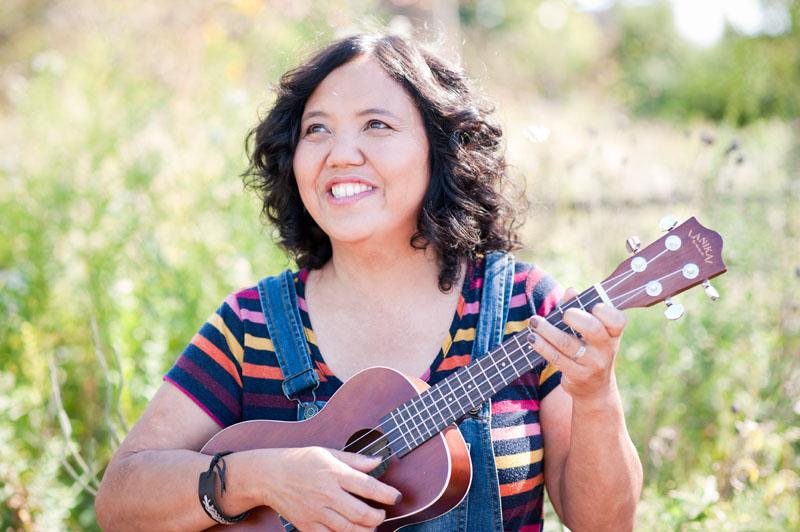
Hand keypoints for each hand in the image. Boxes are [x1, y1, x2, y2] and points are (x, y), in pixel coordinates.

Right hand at [260, 446, 401, 531]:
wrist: (270, 476)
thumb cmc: (301, 461)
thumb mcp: (328, 452)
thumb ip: (355, 459)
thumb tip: (378, 460)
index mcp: (333, 472)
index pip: (367, 486)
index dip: (387, 494)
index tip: (397, 497)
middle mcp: (326, 494)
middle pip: (361, 513)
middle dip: (378, 517)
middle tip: (382, 513)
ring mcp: (316, 512)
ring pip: (349, 530)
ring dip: (366, 530)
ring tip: (371, 525)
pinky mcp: (307, 526)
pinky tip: (351, 531)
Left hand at [527, 288, 626, 404]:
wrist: (595, 388)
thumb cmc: (590, 348)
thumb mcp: (592, 329)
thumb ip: (580, 307)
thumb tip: (571, 291)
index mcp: (613, 333)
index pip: (616, 320)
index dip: (605, 311)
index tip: (593, 305)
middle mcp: (606, 349)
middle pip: (593, 329)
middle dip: (574, 317)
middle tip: (562, 313)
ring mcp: (592, 364)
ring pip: (568, 344)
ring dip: (547, 330)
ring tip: (534, 321)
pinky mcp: (577, 375)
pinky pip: (557, 358)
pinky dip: (542, 346)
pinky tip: (532, 338)